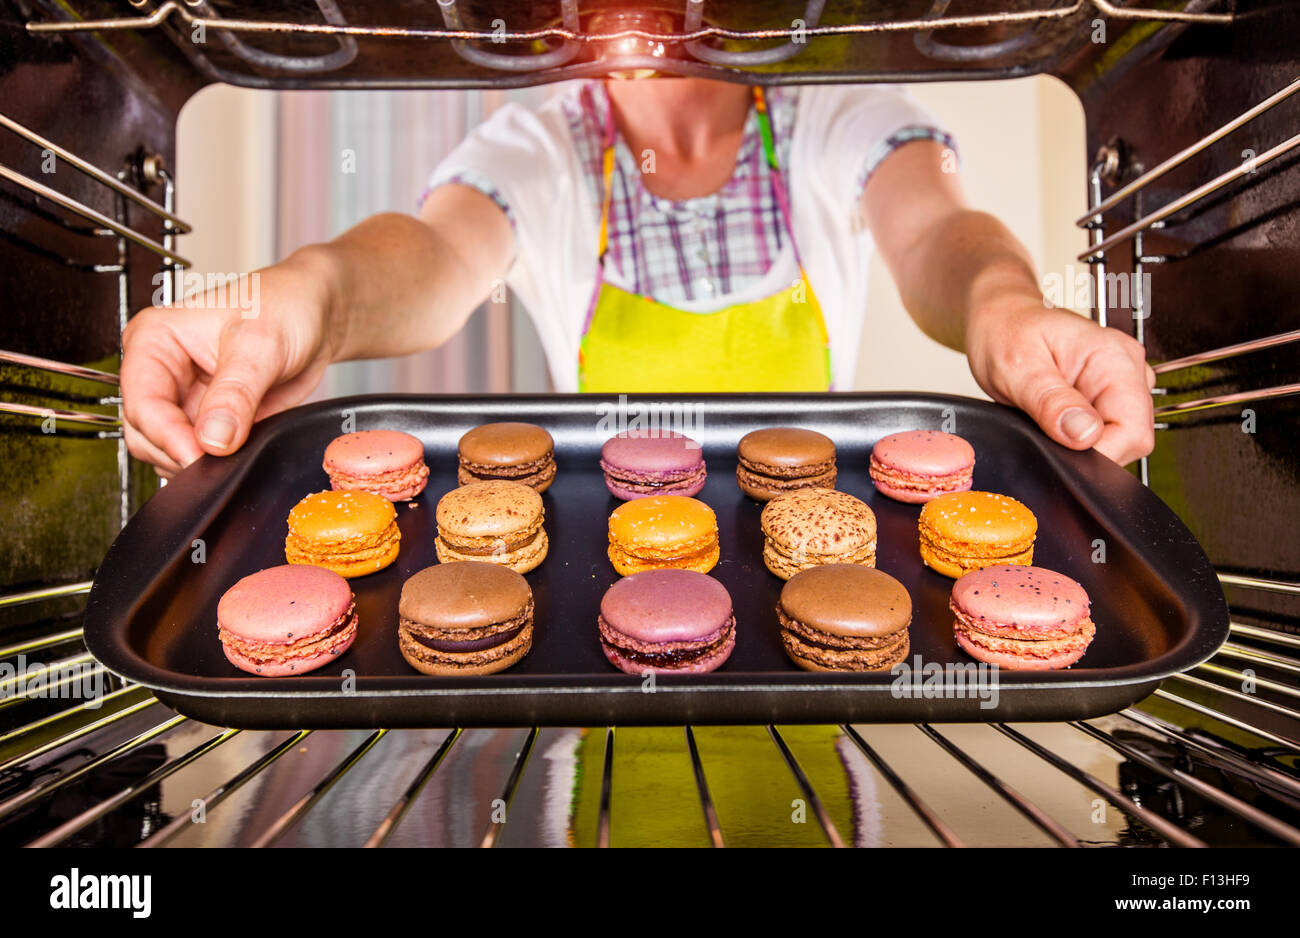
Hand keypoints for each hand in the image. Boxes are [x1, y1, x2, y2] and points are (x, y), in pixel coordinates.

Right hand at [120, 250, 337, 477]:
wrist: (314, 316)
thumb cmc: (284, 307)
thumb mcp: (262, 344)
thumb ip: (236, 394)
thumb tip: (213, 439)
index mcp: (154, 339)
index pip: (142, 402)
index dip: (167, 436)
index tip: (199, 455)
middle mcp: (160, 371)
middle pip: (144, 433)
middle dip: (179, 453)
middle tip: (221, 461)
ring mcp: (182, 398)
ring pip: (165, 449)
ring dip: (195, 462)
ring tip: (236, 452)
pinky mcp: (205, 419)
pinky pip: (195, 454)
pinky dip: (213, 464)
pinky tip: (239, 454)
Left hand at [965, 300, 1156, 465]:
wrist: (999, 319)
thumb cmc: (1005, 330)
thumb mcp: (1018, 367)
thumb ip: (1051, 403)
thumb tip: (1084, 436)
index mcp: (1114, 357)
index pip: (1134, 430)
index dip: (1100, 453)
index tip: (1063, 451)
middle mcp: (1126, 370)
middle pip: (1131, 439)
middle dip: (1088, 449)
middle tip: (1047, 428)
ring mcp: (1119, 384)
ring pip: (1118, 440)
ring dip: (1081, 443)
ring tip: (1047, 417)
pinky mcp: (1106, 396)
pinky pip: (1103, 434)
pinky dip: (1076, 438)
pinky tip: (1054, 419)